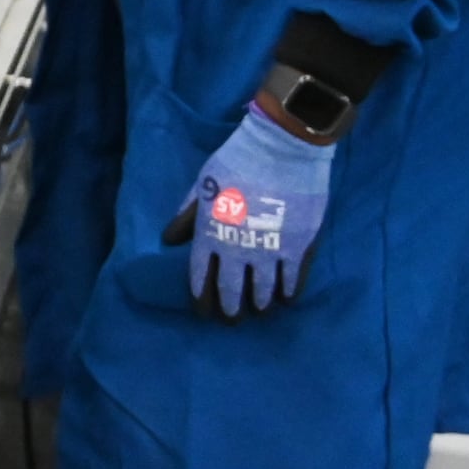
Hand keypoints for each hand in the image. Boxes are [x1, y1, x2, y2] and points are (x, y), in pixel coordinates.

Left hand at [158, 105, 332, 317]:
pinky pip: (293, 282)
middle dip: (228, 311)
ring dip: (258, 306)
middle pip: (229, 292)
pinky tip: (285, 298)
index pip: (199, 277)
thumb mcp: (203, 184)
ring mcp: (269, 251)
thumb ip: (188, 214)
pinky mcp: (299, 248)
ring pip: (262, 293)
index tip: (202, 311)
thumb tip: (169, 240)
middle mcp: (236, 249)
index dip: (200, 298)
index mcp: (209, 234)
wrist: (283, 148)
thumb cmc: (238, 161)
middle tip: (231, 320)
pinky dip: (287, 294)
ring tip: (257, 311)